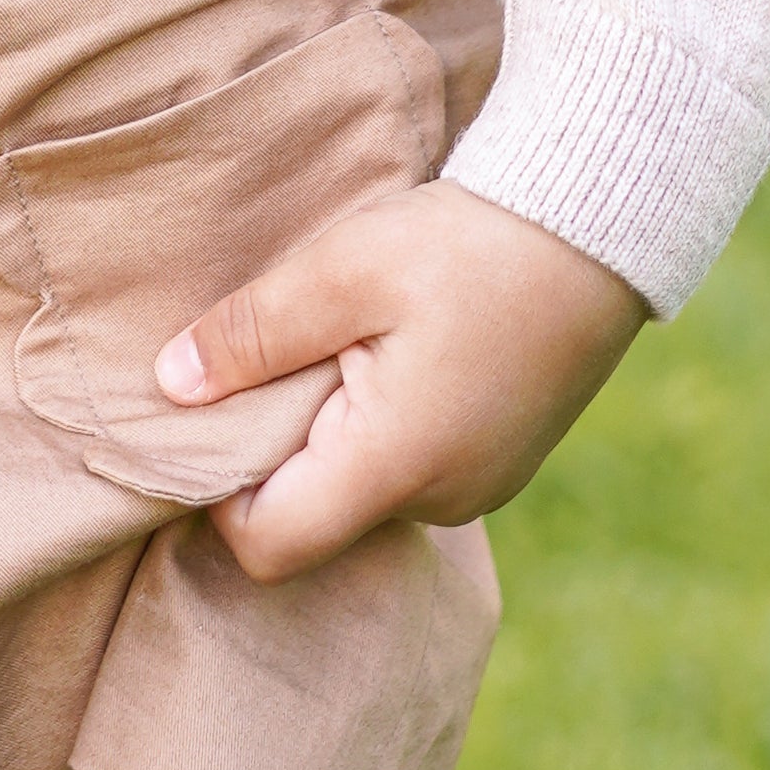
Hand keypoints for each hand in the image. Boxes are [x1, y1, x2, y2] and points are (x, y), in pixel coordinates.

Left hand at [153, 175, 647, 585]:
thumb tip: (170, 386)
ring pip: (360, 491)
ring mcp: (478, 485)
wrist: (600, 223)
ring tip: (336, 342)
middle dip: (272, 452)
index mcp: (394, 465)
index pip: (267, 546)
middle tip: (268, 358)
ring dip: (328, 433)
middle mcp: (440, 499)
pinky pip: (409, 468)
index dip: (214, 492)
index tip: (209, 411)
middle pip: (312, 519)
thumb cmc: (467, 244)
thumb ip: (251, 334)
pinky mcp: (499, 459)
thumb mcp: (342, 271)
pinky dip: (377, 425)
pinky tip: (386, 349)